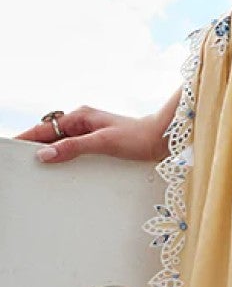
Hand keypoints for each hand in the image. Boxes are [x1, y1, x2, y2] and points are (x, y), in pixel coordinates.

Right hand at [13, 105, 169, 164]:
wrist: (162, 138)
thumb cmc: (138, 137)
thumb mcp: (103, 143)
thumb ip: (74, 147)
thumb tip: (45, 153)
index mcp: (80, 117)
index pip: (44, 128)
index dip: (26, 138)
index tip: (12, 146)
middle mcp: (82, 122)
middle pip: (50, 136)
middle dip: (35, 147)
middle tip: (21, 163)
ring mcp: (89, 132)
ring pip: (61, 143)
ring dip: (51, 154)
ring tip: (36, 168)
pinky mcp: (98, 143)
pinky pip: (74, 150)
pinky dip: (64, 158)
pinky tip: (61, 169)